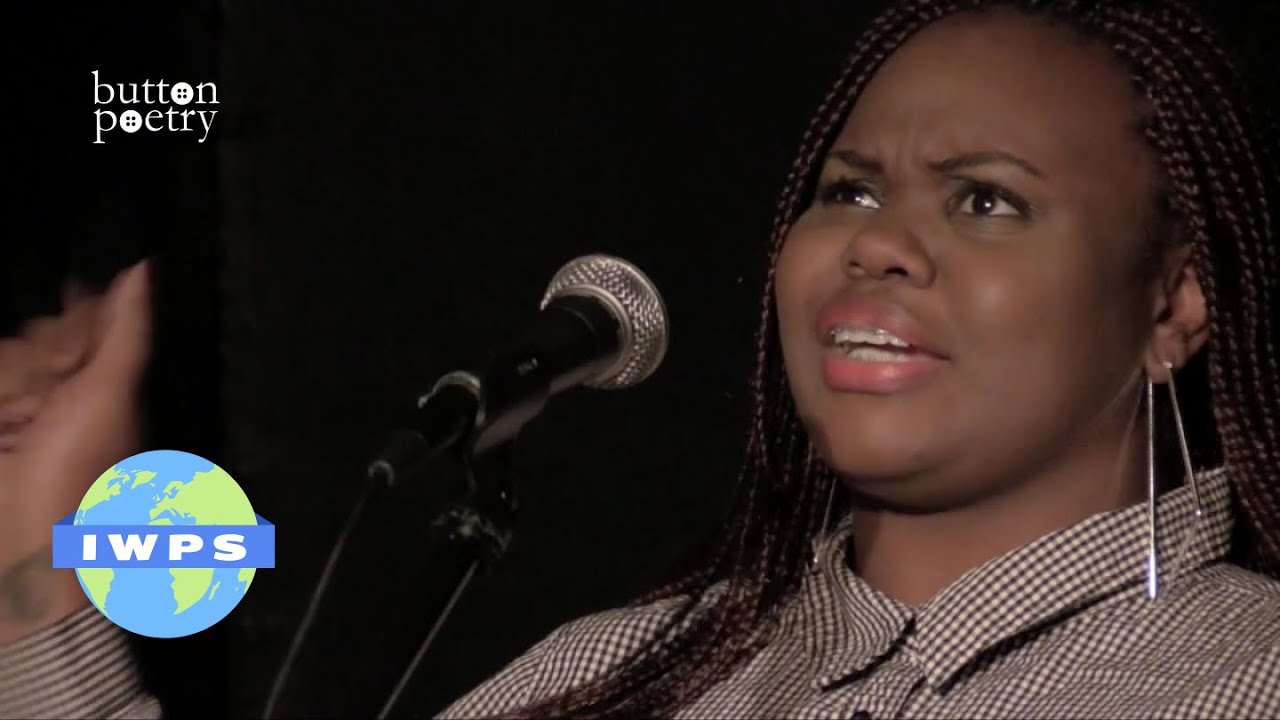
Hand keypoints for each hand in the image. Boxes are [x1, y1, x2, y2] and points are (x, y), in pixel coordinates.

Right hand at [0, 261, 151, 640]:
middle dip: (34, 368)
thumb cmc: (81, 472)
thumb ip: (125, 330)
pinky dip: (1, 404)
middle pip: (35, 340)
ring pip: (6, 361)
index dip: (70, 327)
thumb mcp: (110, 393)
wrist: (31, 551)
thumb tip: (144, 267)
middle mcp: (70, 395)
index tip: (66, 360)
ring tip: (21, 433)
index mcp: (109, 382)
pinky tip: (7, 433)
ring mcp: (29, 417)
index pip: (83, 320)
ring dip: (11, 388)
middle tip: (44, 413)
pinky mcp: (6, 436)